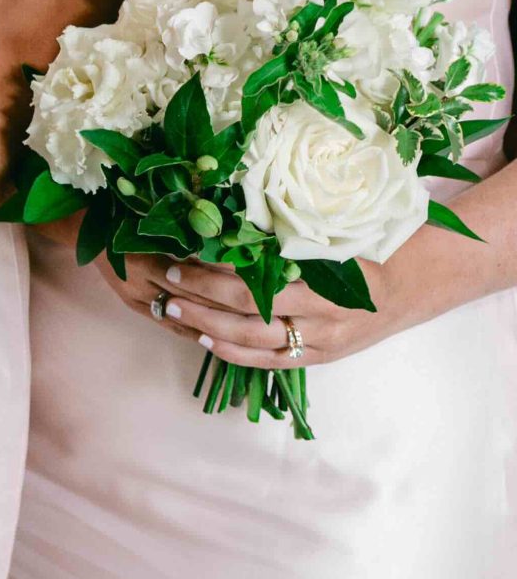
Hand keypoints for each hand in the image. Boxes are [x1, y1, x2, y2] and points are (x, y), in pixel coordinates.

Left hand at [100, 238, 461, 369]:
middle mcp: (324, 317)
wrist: (414, 286)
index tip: (183, 252)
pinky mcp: (318, 359)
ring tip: (169, 308)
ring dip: (205, 324)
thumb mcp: (336, 235)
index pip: (260, 279)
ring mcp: (321, 342)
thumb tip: (229, 217)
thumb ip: (289, 236)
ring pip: (251, 340)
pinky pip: (268, 361)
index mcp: (329, 281)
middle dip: (199, 295)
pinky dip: (232, 352)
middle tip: (165, 278)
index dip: (217, 269)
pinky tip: (204, 339)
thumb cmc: (372, 249)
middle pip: (247, 310)